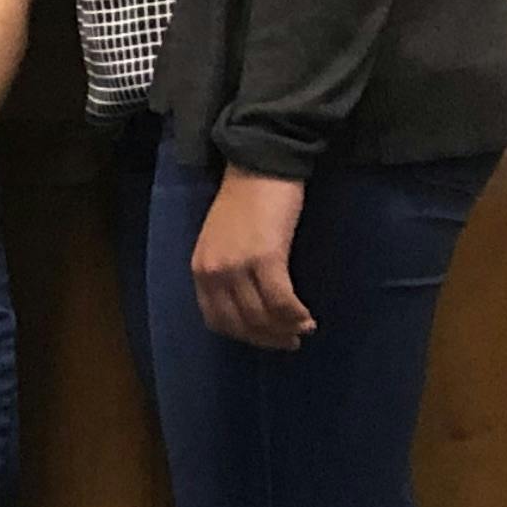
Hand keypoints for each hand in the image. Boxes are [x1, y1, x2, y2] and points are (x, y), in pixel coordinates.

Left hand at [191, 166, 314, 349]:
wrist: (260, 164)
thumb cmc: (245, 200)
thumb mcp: (222, 241)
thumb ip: (227, 270)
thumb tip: (250, 302)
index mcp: (199, 268)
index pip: (216, 319)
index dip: (243, 336)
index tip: (265, 338)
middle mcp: (213, 272)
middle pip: (240, 324)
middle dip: (267, 339)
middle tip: (290, 341)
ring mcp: (237, 266)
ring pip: (261, 317)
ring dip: (285, 330)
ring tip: (303, 329)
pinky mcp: (265, 258)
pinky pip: (282, 302)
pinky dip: (296, 316)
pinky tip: (307, 318)